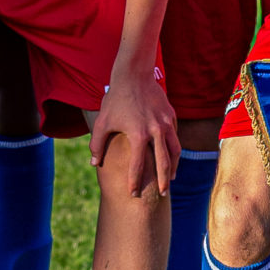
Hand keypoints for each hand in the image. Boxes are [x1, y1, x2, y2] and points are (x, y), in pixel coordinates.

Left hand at [91, 59, 178, 197]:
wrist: (134, 75)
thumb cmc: (115, 99)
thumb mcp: (102, 122)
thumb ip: (97, 144)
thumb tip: (94, 164)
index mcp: (138, 135)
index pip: (137, 165)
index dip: (135, 181)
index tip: (133, 194)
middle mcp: (155, 131)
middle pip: (163, 163)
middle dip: (163, 181)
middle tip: (162, 194)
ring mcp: (166, 124)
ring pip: (175, 151)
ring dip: (173, 167)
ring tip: (171, 179)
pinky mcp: (171, 117)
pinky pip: (175, 137)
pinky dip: (174, 149)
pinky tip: (170, 157)